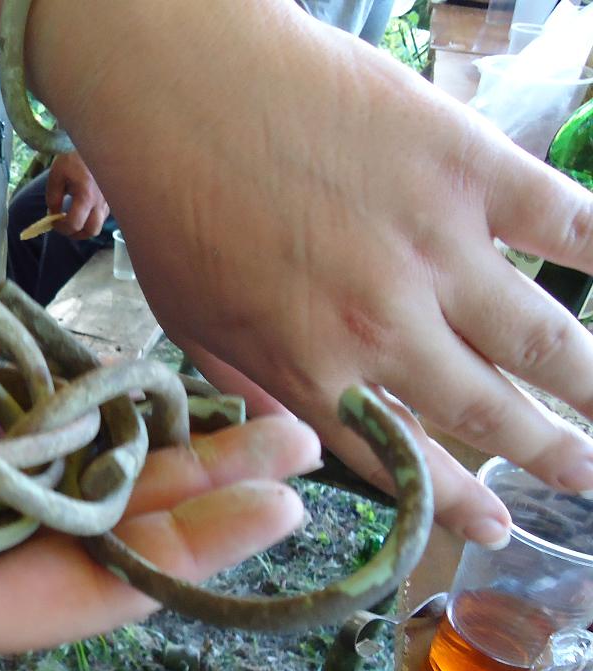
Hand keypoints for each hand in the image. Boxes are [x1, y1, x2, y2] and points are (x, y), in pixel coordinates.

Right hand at [0, 376, 318, 670]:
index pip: (77, 595)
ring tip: (218, 380)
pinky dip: (40, 385)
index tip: (270, 513)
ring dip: (130, 427)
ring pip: (47, 461)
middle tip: (296, 430)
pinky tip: (96, 352)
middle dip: (190, 485)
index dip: (175, 561)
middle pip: (89, 524)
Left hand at [17, 0, 592, 547]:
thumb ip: (255, 386)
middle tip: (585, 478)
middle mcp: (383, 328)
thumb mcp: (191, 326)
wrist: (181, 87)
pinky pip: (564, 223)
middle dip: (548, 454)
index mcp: (311, 372)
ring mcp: (433, 248)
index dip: (458, 502)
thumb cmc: (174, 204)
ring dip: (590, 386)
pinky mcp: (465, 169)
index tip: (498, 528)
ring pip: (541, 339)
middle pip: (487, 410)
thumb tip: (300, 434)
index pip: (404, 459)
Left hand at [46, 151, 109, 239]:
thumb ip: (53, 198)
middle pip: (91, 231)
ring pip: (99, 224)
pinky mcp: (111, 197)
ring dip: (85, 227)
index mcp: (86, 196)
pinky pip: (103, 214)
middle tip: (64, 227)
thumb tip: (53, 215)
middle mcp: (100, 201)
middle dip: (76, 234)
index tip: (53, 222)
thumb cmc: (72, 157)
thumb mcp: (56, 176)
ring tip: (73, 218)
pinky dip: (92, 217)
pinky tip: (83, 208)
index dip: (61, 228)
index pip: (74, 225)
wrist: (94, 141)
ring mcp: (108, 200)